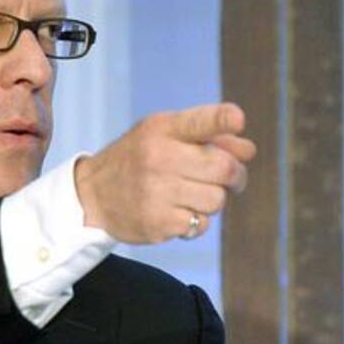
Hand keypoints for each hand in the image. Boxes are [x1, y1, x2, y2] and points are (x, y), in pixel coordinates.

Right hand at [74, 102, 256, 243]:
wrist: (93, 196)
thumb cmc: (140, 159)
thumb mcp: (164, 135)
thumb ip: (208, 135)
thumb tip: (249, 150)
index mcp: (162, 129)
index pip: (198, 122)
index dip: (222, 120)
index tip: (238, 120)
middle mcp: (158, 157)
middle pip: (224, 168)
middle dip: (237, 175)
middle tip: (232, 178)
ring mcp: (157, 191)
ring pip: (217, 199)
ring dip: (214, 199)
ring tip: (192, 194)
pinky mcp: (158, 222)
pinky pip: (203, 223)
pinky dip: (198, 220)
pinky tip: (178, 211)